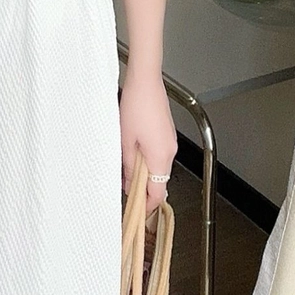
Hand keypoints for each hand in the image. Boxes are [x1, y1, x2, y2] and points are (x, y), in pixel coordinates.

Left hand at [119, 65, 176, 213]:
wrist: (145, 82)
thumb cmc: (135, 107)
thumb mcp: (125, 141)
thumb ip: (128, 167)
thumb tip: (128, 185)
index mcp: (161, 157)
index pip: (158, 192)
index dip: (148, 206)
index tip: (137, 212)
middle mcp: (170, 152)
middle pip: (159, 181)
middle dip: (143, 189)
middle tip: (125, 192)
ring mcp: (170, 142)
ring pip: (158, 168)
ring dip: (143, 173)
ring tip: (124, 170)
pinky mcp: (166, 134)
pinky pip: (158, 155)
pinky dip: (147, 160)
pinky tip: (132, 152)